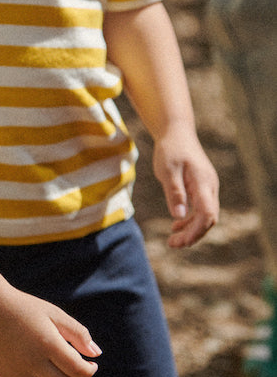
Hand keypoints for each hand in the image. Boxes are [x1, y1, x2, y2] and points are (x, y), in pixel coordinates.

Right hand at [0, 292, 100, 376]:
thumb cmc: (26, 309)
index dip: (89, 370)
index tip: (91, 365)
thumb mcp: (55, 314)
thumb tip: (96, 354)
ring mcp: (19, 372)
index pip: (78, 369)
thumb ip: (78, 333)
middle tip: (77, 372)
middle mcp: (33, 361)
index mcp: (49, 343)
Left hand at [153, 129, 219, 246]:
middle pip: (208, 219)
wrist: (176, 132)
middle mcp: (210, 187)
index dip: (196, 231)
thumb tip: (180, 216)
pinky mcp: (202, 188)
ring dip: (191, 229)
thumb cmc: (170, 149)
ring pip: (205, 216)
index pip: (207, 214)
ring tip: (173, 240)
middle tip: (172, 244)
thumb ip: (174, 192)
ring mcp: (208, 187)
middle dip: (193, 235)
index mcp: (203, 183)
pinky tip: (176, 224)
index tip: (180, 241)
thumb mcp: (167, 170)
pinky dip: (190, 220)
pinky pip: (201, 209)